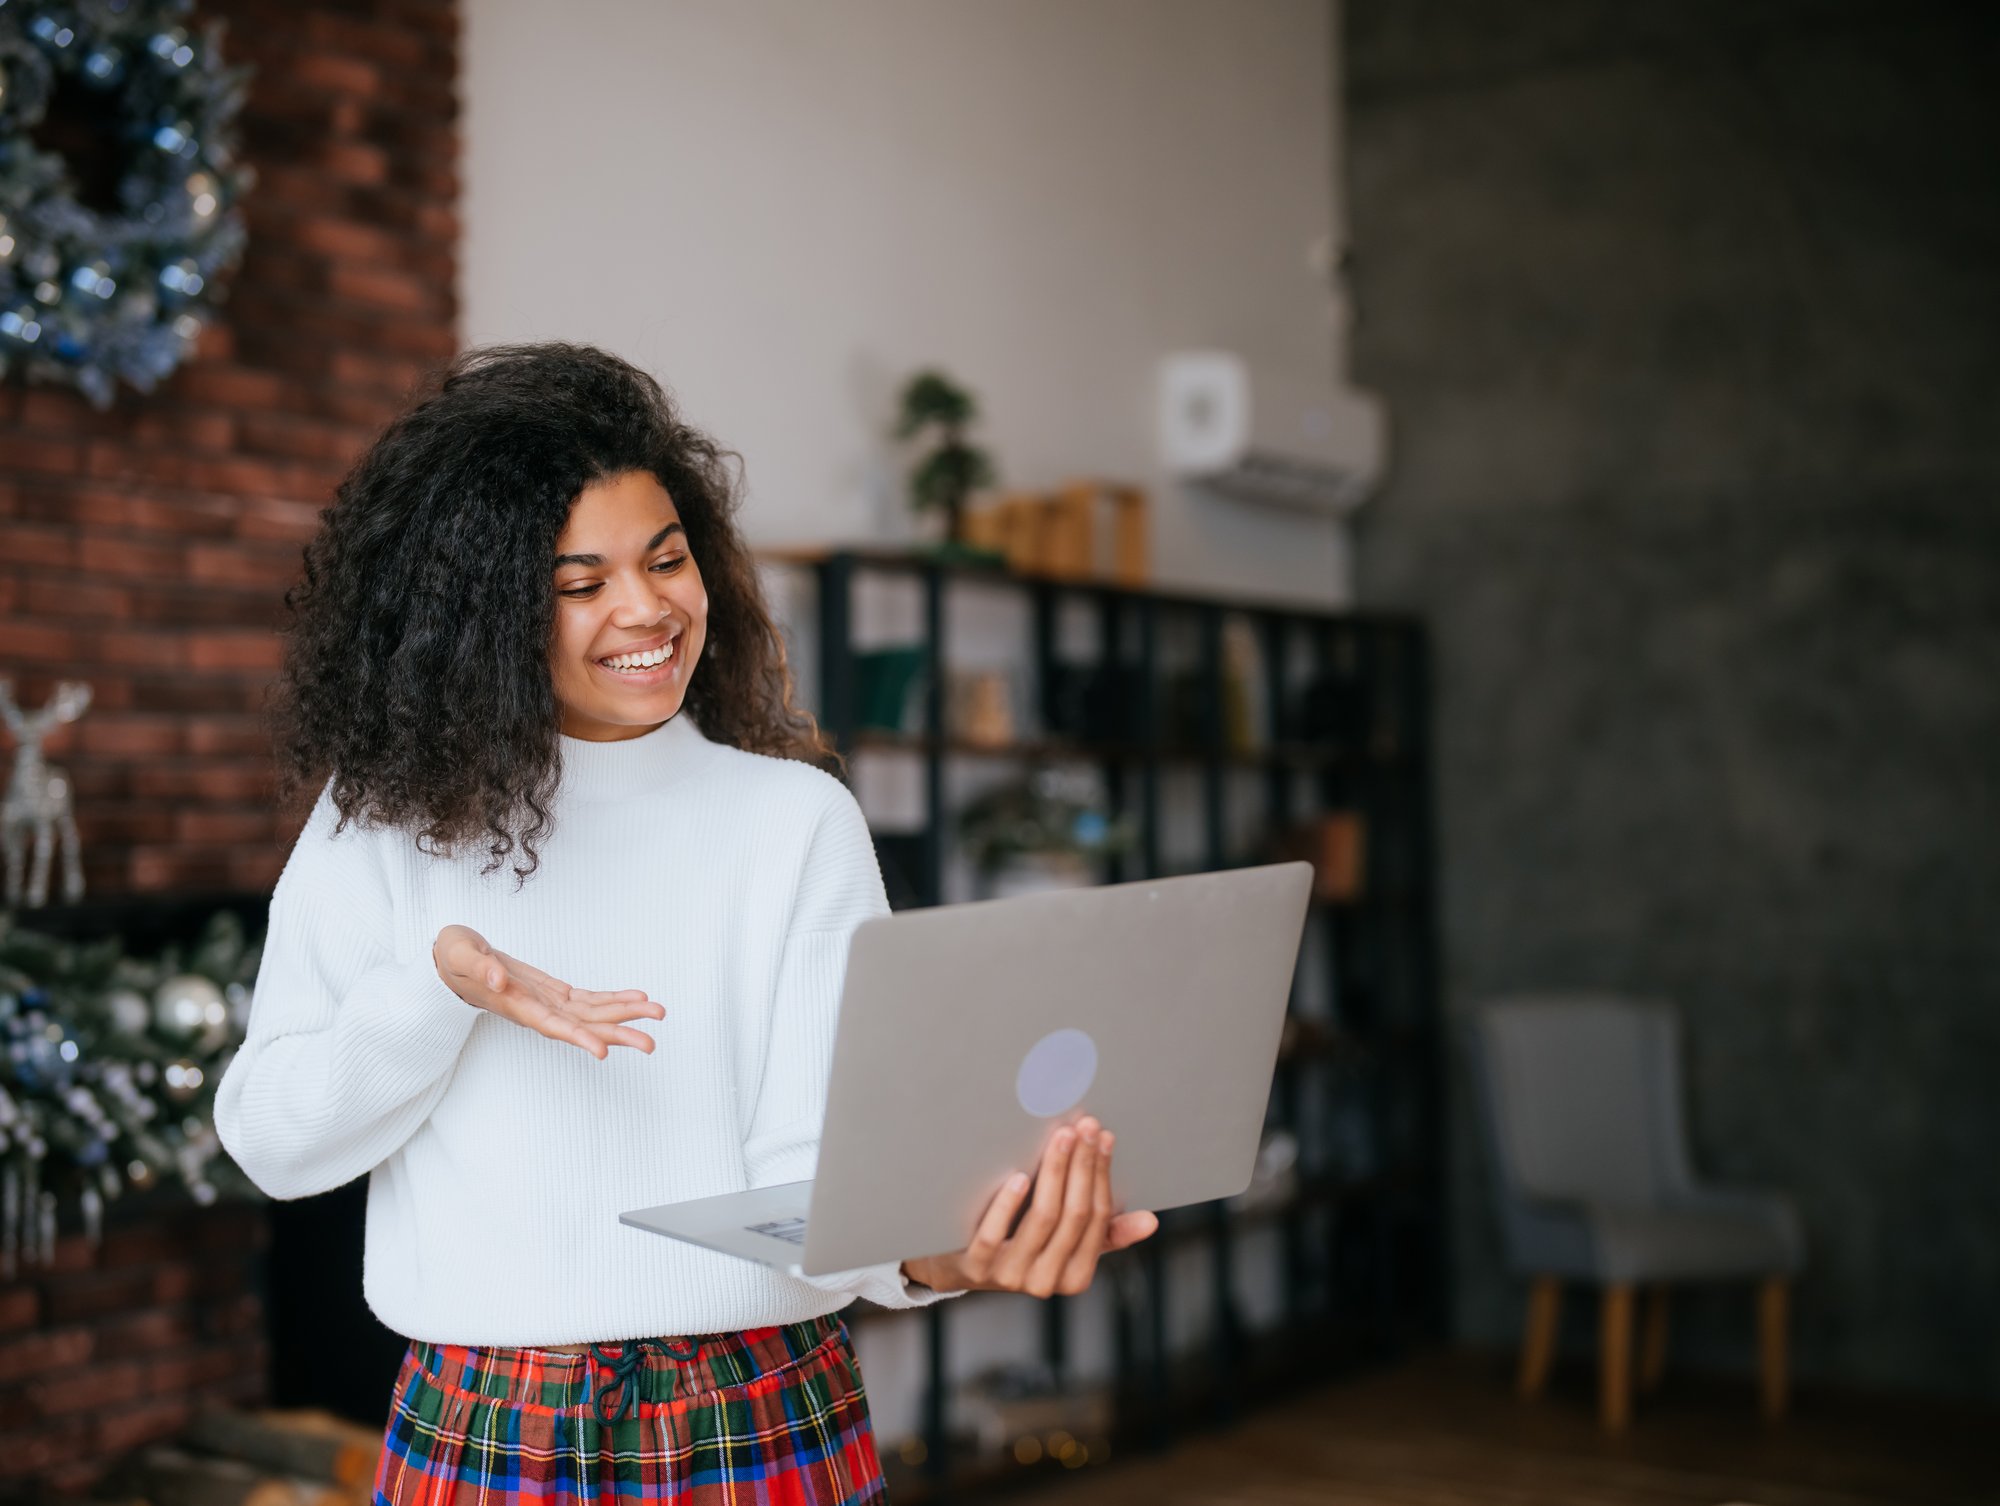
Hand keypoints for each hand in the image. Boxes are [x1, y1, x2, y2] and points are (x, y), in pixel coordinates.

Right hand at [431, 924, 664, 1059]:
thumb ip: (478, 966)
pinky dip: (614, 999)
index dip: (577, 1038)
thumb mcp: (459, 954)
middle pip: (582, 1027)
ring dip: (626, 1016)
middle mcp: (537, 1011)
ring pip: (593, 1015)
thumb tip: (499, 979)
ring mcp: (548, 1003)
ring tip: (658, 1015)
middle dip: (617, 1034)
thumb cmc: (453, 959)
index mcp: (515, 1005)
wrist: (451, 964)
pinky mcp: (555, 993)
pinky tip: (638, 999)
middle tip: (652, 1044)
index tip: (603, 1051)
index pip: (551, 1026)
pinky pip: (590, 1000)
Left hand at [901, 1116, 1158, 1297]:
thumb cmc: (1019, 1243)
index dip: (1102, 1175)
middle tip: (1085, 1126)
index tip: (1103, 1137)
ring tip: (1061, 1136)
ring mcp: (1009, 1275)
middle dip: (1083, 1165)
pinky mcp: (975, 1267)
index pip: (1097, 1219)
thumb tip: (1150, 1222)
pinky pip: (994, 1234)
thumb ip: (1105, 1233)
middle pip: (1074, 1215)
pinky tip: (1018, 1175)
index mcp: (1075, 1276)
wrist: (956, 1265)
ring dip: (1055, 1172)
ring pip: (1042, 1219)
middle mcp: (1046, 1281)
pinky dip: (1008, 1203)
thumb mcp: (1064, 1242)